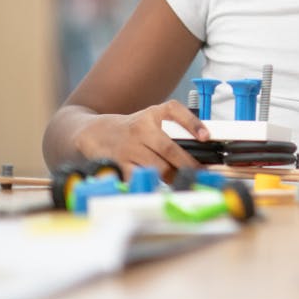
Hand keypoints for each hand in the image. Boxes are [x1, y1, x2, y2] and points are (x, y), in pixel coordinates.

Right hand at [74, 100, 207, 179]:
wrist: (93, 133)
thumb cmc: (131, 129)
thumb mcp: (151, 118)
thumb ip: (174, 126)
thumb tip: (202, 143)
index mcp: (151, 115)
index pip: (174, 111)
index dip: (192, 124)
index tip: (205, 137)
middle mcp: (140, 129)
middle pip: (169, 149)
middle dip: (188, 164)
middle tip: (201, 173)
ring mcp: (128, 148)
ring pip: (157, 167)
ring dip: (173, 177)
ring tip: (184, 182)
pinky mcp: (118, 165)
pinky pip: (140, 178)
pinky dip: (152, 184)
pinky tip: (161, 187)